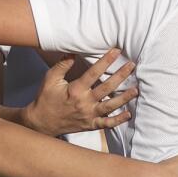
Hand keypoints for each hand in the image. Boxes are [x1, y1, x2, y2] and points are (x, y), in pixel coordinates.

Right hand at [23, 49, 137, 136]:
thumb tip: (73, 52)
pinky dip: (118, 120)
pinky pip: (107, 124)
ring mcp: (89, 115)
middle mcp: (85, 103)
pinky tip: (129, 114)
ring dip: (125, 98)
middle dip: (121, 75)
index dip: (106, 60)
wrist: (41, 122)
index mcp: (76, 90)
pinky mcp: (90, 125)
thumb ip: (63, 65)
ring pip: (111, 106)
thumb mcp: (50, 79)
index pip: (94, 72)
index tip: (117, 51)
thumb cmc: (46, 98)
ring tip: (136, 89)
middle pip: (107, 88)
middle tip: (132, 65)